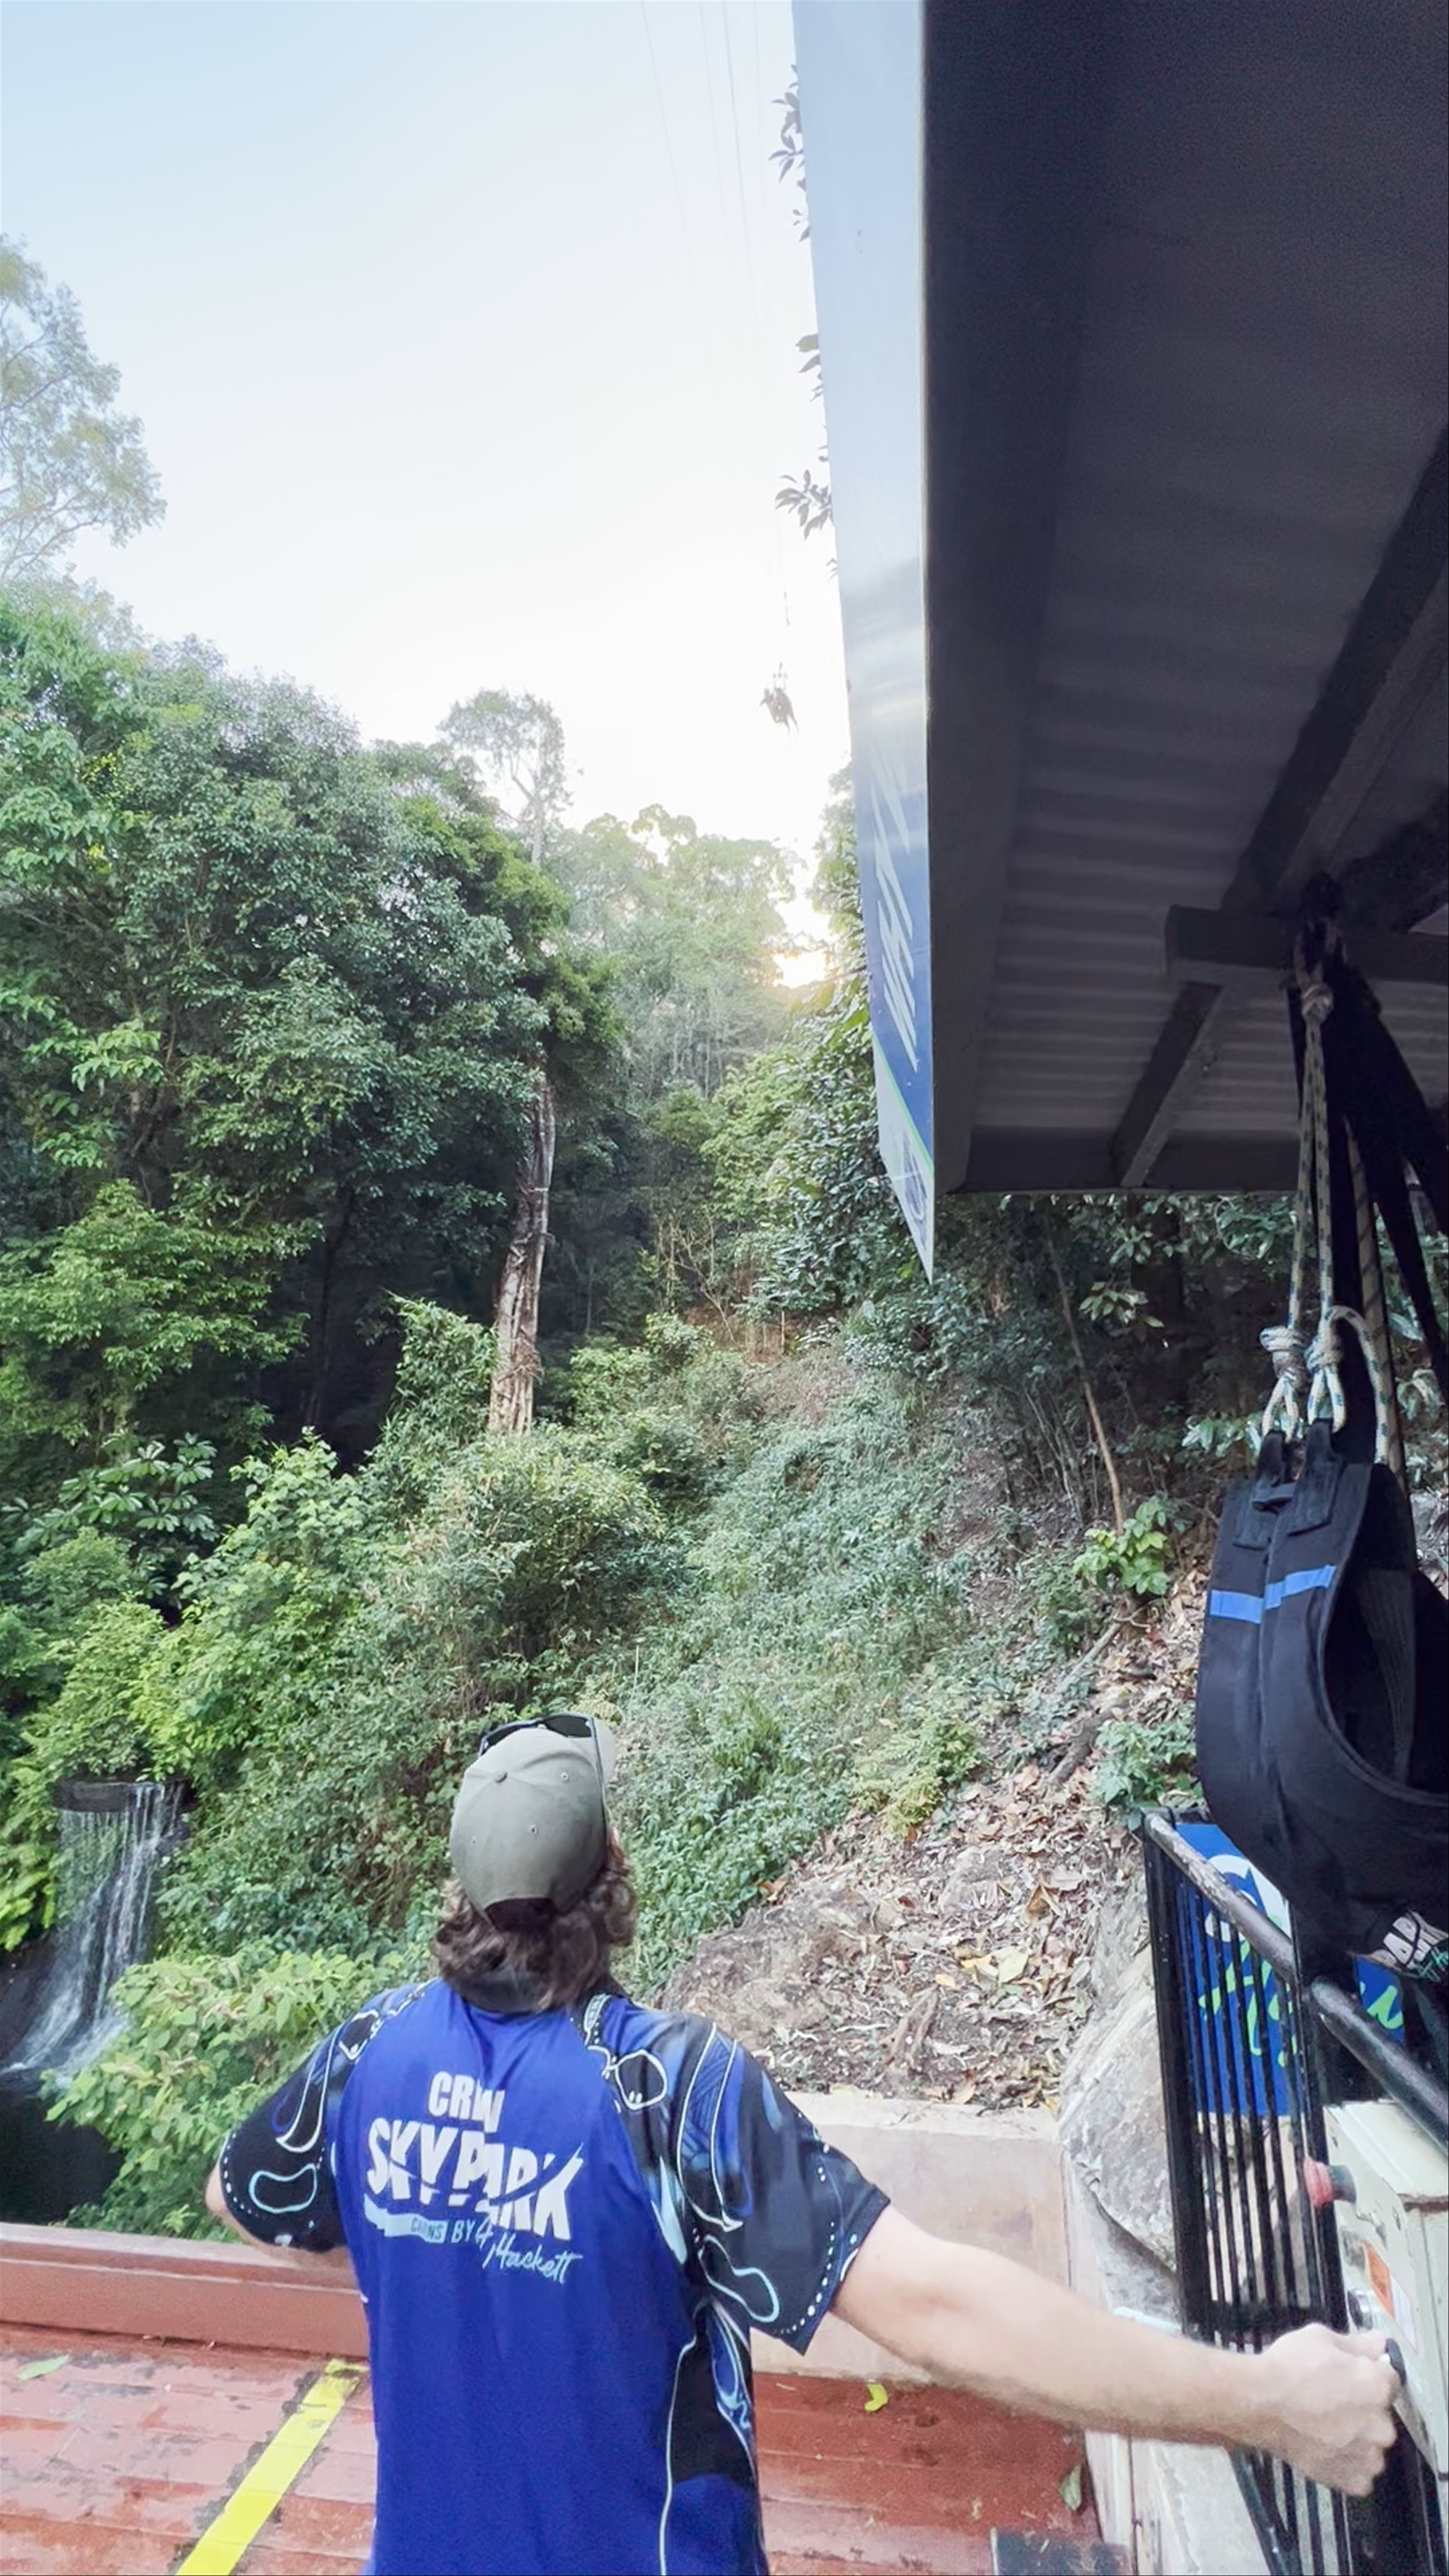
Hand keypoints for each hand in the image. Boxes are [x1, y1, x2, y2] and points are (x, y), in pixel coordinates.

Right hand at [1256, 2324, 1399, 2494]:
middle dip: (1364, 2409)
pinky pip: (1361, 2475)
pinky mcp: (1352, 2481)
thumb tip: (1380, 2344)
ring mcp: (1367, 2457)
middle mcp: (1381, 2426)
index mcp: (1377, 2387)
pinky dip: (1348, 2466)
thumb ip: (1357, 2344)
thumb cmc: (1289, 2366)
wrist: (1257, 2405)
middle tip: (1334, 2402)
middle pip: (1382, 2416)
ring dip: (1359, 2440)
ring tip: (1328, 2429)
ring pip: (1373, 2447)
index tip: (1351, 2376)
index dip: (1370, 2375)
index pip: (1390, 2380)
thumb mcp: (1321, 2338)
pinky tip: (1327, 2450)